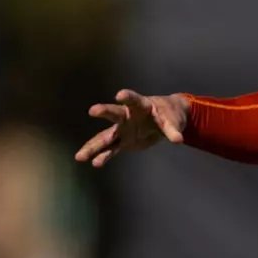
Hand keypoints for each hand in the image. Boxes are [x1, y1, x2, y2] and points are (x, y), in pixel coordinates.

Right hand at [75, 89, 189, 166]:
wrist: (165, 120)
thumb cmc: (169, 115)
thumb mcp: (173, 122)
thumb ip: (173, 130)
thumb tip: (178, 140)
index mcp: (141, 106)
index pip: (134, 100)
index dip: (128, 97)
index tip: (120, 95)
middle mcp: (127, 116)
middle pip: (114, 114)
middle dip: (104, 112)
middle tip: (93, 110)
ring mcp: (123, 129)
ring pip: (105, 137)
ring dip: (93, 147)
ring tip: (80, 156)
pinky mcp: (123, 141)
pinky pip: (111, 149)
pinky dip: (103, 156)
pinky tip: (93, 163)